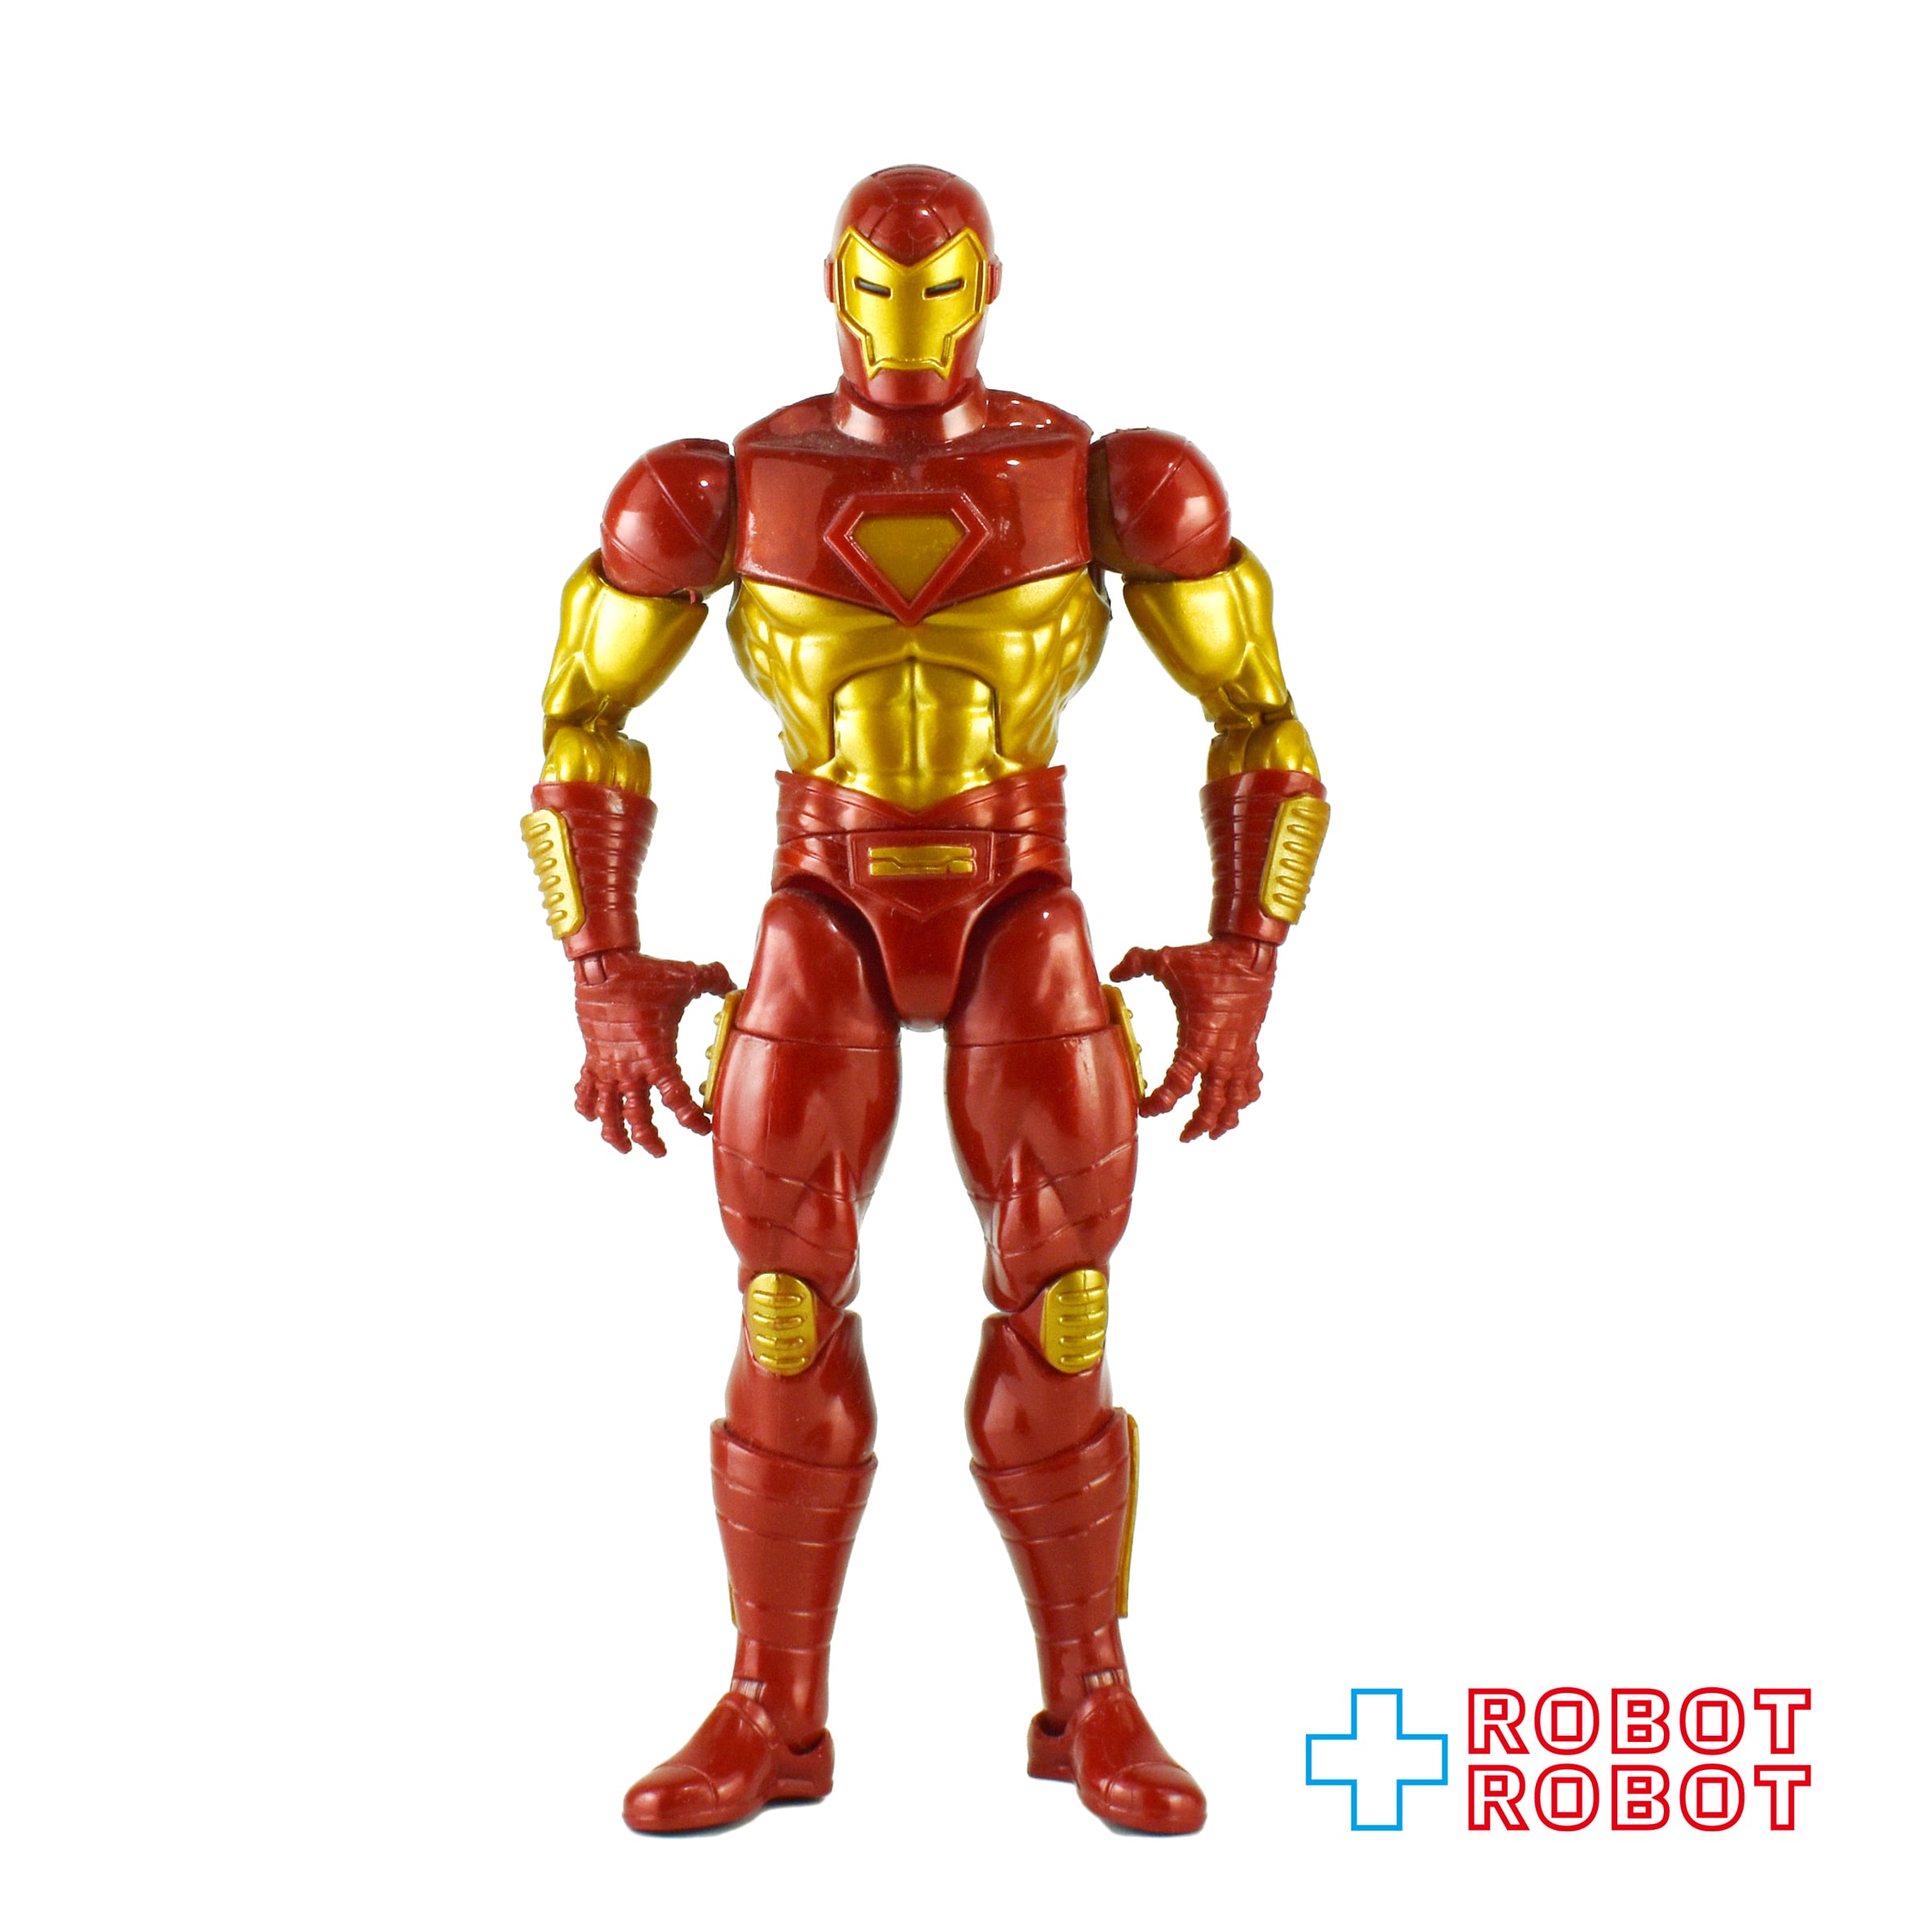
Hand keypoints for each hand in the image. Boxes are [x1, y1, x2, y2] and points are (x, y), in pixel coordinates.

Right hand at [572, 951, 735, 1154]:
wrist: (602, 966)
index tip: (702, 1129)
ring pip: (607, 1113)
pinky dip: (587, 1106)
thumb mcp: (686, 978)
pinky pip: (585, 1090)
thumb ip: (715, 981)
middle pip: (639, 1117)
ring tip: (625, 1149)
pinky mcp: (591, 1058)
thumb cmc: (644, 974)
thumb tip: (735, 983)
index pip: (677, 1099)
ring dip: (615, 1134)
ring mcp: (607, 1066)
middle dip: (650, 1139)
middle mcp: (629, 1067)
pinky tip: (593, 1117)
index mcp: (655, 1055)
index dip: (691, 1119)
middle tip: (662, 1151)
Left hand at [1110, 938, 1276, 1142]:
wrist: (1250, 953)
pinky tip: (1238, 1103)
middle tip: (1184, 1137)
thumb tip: (1115, 972)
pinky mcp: (1251, 1044)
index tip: (1148, 1109)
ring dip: (1226, 1118)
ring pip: (1237, 1097)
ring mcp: (1239, 1051)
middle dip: (1198, 1123)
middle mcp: (1222, 1052)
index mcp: (1199, 1038)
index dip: (1161, 1102)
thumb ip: (1136, 963)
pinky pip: (1252, 1078)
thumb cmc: (1209, 959)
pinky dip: (1246, 1095)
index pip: (1178, 1083)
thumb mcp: (1167, 959)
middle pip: (1212, 1102)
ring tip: (1213, 1133)